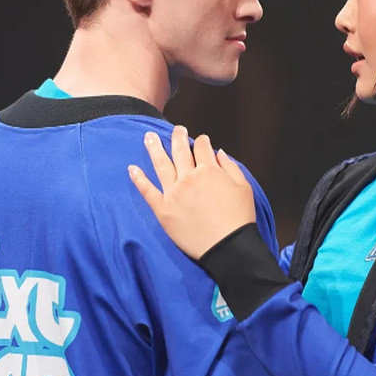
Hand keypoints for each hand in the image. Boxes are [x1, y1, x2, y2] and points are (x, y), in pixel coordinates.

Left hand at [128, 125, 256, 259]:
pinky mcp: (163, 209)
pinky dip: (139, 179)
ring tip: (148, 137)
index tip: (201, 140)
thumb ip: (230, 167)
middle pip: (179, 151)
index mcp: (209, 170)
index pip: (202, 148)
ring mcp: (173, 193)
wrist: (228, 246)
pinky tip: (132, 168)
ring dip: (154, 148)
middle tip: (175, 129)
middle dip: (177, 137)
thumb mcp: (243, 187)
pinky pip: (147, 191)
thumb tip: (218, 152)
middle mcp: (188, 177)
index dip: (201, 141)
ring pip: (161, 164)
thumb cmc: (239, 218)